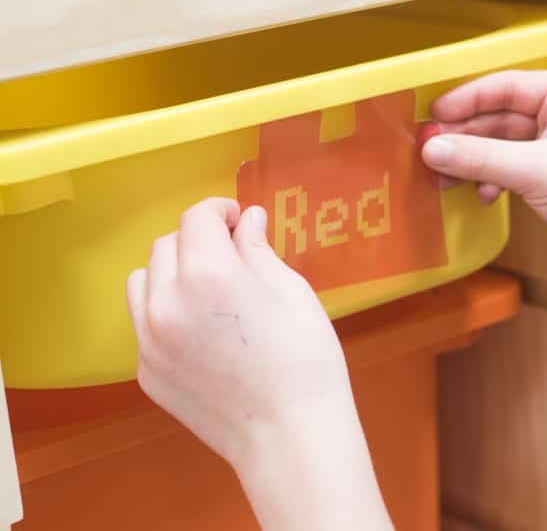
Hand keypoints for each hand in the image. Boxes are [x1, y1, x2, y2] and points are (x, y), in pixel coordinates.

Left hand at [126, 199, 391, 529]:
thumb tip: (247, 221)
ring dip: (172, 272)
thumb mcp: (292, 292)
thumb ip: (258, 250)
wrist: (288, 434)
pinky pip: (145, 323)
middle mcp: (166, 301)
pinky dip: (166, 312)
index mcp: (208, 273)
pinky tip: (203, 332)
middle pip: (167, 245)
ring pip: (143, 281)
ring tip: (207, 290)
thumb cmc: (305, 359)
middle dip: (197, 240)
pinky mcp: (146, 371)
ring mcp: (149, 339)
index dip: (220, 210)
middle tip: (231, 254)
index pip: (198, 219)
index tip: (238, 219)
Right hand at [421, 70, 546, 285]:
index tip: (433, 115)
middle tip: (429, 150)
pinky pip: (508, 170)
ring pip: (500, 146)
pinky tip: (482, 196)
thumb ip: (480, 157)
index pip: (506, 86)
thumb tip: (432, 148)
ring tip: (444, 178)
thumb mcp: (536, 170)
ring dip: (473, 161)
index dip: (467, 100)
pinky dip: (490, 181)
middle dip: (465, 136)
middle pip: (499, 117)